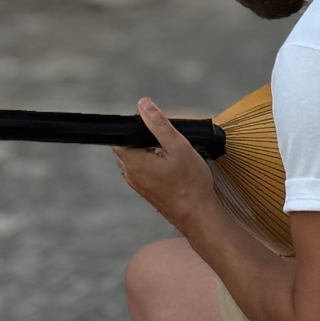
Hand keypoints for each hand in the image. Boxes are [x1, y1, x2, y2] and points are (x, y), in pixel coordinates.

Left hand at [113, 98, 217, 232]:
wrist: (199, 215)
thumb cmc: (191, 185)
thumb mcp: (178, 146)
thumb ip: (158, 124)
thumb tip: (144, 105)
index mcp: (134, 162)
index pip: (119, 137)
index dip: (134, 129)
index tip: (150, 128)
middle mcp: (131, 175)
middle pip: (128, 148)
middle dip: (144, 140)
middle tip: (166, 142)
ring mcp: (139, 186)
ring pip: (137, 161)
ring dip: (150, 154)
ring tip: (172, 156)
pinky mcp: (148, 192)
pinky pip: (145, 173)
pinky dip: (155, 166)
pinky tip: (173, 168)